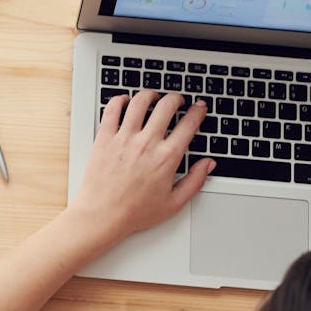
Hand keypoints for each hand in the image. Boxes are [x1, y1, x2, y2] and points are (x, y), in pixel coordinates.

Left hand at [70, 90, 213, 243]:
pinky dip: (120, 100)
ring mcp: (124, 138)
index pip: (189, 124)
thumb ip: (195, 181)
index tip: (199, 108)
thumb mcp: (174, 203)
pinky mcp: (104, 138)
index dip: (198, 111)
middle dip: (176, 98)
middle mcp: (146, 143)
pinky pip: (112, 109)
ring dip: (150, 94)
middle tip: (177, 100)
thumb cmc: (135, 212)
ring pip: (140, 102)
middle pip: (166, 105)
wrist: (102, 215)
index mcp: (166, 158)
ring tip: (153, 97)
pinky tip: (125, 102)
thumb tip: (208, 164)